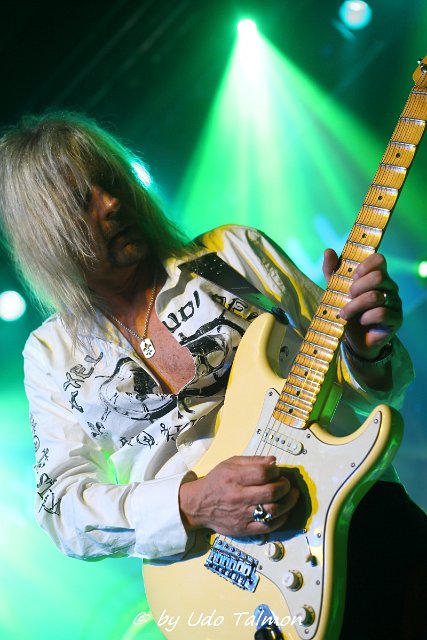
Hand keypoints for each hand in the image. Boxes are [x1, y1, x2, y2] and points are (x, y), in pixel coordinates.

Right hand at [179, 456, 298, 535]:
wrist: (199, 505)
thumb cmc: (217, 481)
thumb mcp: (230, 464)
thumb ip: (253, 461)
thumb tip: (274, 461)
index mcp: (234, 478)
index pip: (262, 473)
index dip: (275, 470)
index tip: (277, 470)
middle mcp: (238, 497)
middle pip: (271, 493)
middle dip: (285, 486)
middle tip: (286, 483)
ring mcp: (242, 516)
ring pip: (273, 511)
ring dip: (288, 502)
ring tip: (292, 495)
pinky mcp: (244, 530)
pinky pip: (269, 527)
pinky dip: (281, 518)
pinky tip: (285, 510)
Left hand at [323, 249, 401, 358]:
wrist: (354, 339)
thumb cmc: (348, 311)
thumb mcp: (336, 290)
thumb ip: (332, 271)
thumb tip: (328, 251)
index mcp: (377, 275)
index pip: (379, 259)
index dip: (364, 266)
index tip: (352, 277)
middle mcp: (389, 287)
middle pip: (378, 276)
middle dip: (356, 288)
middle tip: (347, 297)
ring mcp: (395, 302)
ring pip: (375, 296)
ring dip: (354, 306)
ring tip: (345, 314)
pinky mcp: (396, 319)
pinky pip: (381, 313)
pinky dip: (365, 318)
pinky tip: (361, 322)